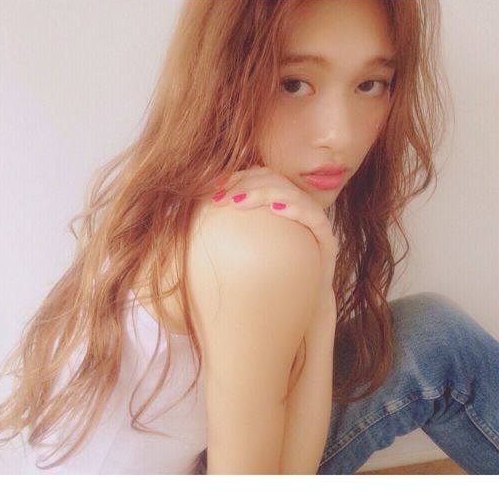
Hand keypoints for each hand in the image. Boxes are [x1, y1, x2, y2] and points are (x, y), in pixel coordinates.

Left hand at [209, 165, 338, 342]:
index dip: (235, 178)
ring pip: (291, 193)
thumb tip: (174, 228)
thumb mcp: (232, 263)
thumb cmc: (260, 292)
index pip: (256, 180)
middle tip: (218, 196)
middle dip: (244, 183)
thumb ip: (216, 242)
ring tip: (238, 202)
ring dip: (264, 192)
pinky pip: (313, 217)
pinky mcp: (326, 241)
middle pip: (272, 180)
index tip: (211, 188)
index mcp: (273, 211)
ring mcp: (311, 224)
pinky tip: (275, 209)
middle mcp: (293, 212)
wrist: (296, 321)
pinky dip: (295, 208)